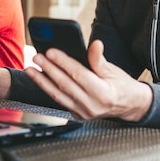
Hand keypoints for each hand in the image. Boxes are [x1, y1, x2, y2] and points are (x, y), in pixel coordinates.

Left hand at [25, 40, 152, 121]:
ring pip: (58, 95)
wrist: (129, 105)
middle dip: (48, 69)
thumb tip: (94, 44)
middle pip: (65, 84)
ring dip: (42, 81)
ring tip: (30, 69)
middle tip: (37, 57)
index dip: (63, 62)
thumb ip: (99, 59)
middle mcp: (92, 106)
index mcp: (103, 93)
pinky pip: (60, 101)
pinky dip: (49, 90)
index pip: (78, 75)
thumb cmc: (121, 86)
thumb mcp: (114, 70)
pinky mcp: (78, 115)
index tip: (51, 51)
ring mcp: (84, 113)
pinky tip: (40, 80)